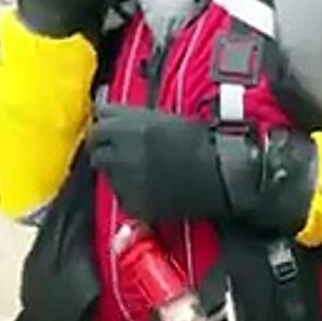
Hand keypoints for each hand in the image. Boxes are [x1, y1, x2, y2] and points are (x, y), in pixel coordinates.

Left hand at [89, 103, 226, 221]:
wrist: (224, 172)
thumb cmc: (204, 141)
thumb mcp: (168, 119)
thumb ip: (135, 119)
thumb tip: (113, 116)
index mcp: (135, 126)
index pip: (99, 121)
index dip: (105, 127)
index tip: (110, 131)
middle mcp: (126, 151)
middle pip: (97, 149)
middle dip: (106, 150)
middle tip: (121, 153)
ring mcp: (128, 179)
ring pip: (108, 174)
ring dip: (118, 171)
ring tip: (141, 171)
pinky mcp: (135, 203)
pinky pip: (123, 196)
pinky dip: (132, 193)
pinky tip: (151, 188)